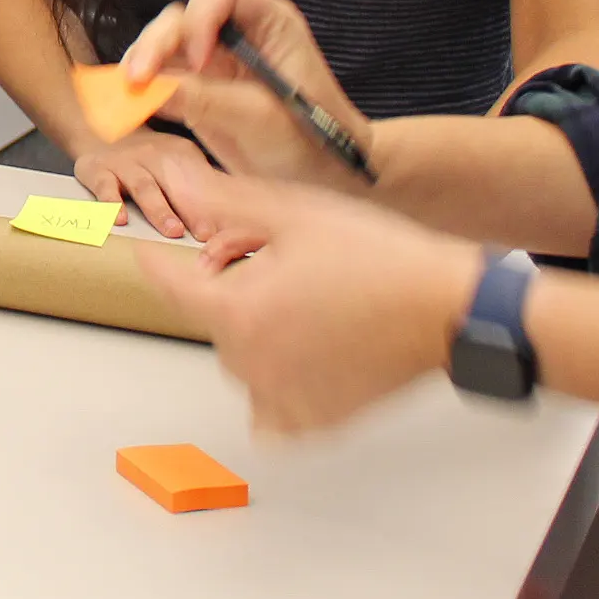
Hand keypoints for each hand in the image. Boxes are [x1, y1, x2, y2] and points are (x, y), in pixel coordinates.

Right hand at [70, 126, 220, 239]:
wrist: (97, 127)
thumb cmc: (145, 157)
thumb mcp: (176, 158)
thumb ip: (197, 181)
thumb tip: (232, 214)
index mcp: (176, 154)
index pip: (196, 182)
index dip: (210, 205)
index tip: (223, 228)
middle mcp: (150, 155)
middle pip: (173, 185)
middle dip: (190, 210)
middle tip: (204, 234)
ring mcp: (123, 162)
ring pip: (143, 186)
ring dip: (158, 209)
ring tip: (171, 230)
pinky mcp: (95, 169)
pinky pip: (104, 186)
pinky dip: (111, 203)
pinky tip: (119, 220)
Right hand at [121, 0, 374, 188]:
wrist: (326, 178)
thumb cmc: (312, 142)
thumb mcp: (259, 118)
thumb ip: (204, 99)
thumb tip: (148, 89)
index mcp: (270, 22)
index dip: (202, 15)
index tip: (198, 60)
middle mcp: (240, 32)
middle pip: (184, 15)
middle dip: (156, 42)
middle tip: (137, 79)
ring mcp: (218, 59)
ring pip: (166, 42)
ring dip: (142, 62)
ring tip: (126, 91)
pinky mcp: (201, 87)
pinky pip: (163, 75)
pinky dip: (143, 86)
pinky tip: (128, 101)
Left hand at [132, 171, 483, 434]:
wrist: (447, 307)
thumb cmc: (379, 258)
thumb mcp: (293, 214)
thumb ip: (221, 202)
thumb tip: (172, 177)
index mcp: (238, 314)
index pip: (169, 286)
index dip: (159, 261)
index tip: (152, 252)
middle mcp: (252, 366)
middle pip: (212, 318)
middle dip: (229, 285)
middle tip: (274, 259)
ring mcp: (283, 400)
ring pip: (241, 356)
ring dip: (257, 329)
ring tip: (305, 297)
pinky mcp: (315, 421)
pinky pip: (271, 406)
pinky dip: (278, 380)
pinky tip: (309, 348)